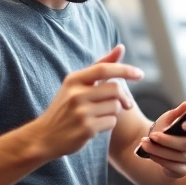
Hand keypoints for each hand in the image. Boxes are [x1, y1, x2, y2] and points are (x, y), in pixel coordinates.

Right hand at [29, 45, 142, 160]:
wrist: (44, 136)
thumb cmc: (65, 107)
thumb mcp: (76, 84)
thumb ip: (100, 66)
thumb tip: (121, 48)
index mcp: (74, 79)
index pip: (104, 69)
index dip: (125, 70)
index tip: (140, 74)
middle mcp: (76, 94)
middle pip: (115, 89)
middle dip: (124, 97)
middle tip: (127, 104)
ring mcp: (81, 112)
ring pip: (115, 107)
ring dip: (115, 112)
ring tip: (101, 115)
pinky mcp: (86, 129)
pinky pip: (111, 122)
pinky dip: (109, 124)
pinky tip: (96, 126)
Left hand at [138, 101, 185, 177]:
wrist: (159, 145)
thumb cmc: (168, 128)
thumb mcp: (170, 117)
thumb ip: (179, 112)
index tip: (184, 124)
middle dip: (169, 141)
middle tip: (153, 135)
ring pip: (179, 156)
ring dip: (159, 150)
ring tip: (145, 143)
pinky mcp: (185, 169)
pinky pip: (173, 166)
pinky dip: (159, 158)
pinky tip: (149, 152)